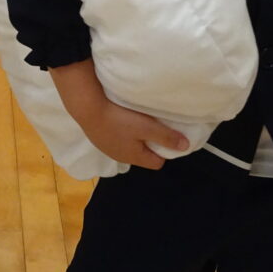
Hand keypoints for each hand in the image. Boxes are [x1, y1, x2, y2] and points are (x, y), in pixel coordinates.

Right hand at [48, 58, 188, 169]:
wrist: (87, 108)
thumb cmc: (119, 119)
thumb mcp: (147, 127)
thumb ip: (166, 137)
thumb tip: (185, 147)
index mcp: (135, 157)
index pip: (157, 163)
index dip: (164, 150)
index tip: (165, 135)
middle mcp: (121, 157)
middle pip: (142, 155)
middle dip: (149, 143)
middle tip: (152, 125)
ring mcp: (107, 148)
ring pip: (128, 146)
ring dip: (134, 136)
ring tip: (136, 120)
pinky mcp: (98, 137)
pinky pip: (116, 138)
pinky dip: (121, 131)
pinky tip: (119, 118)